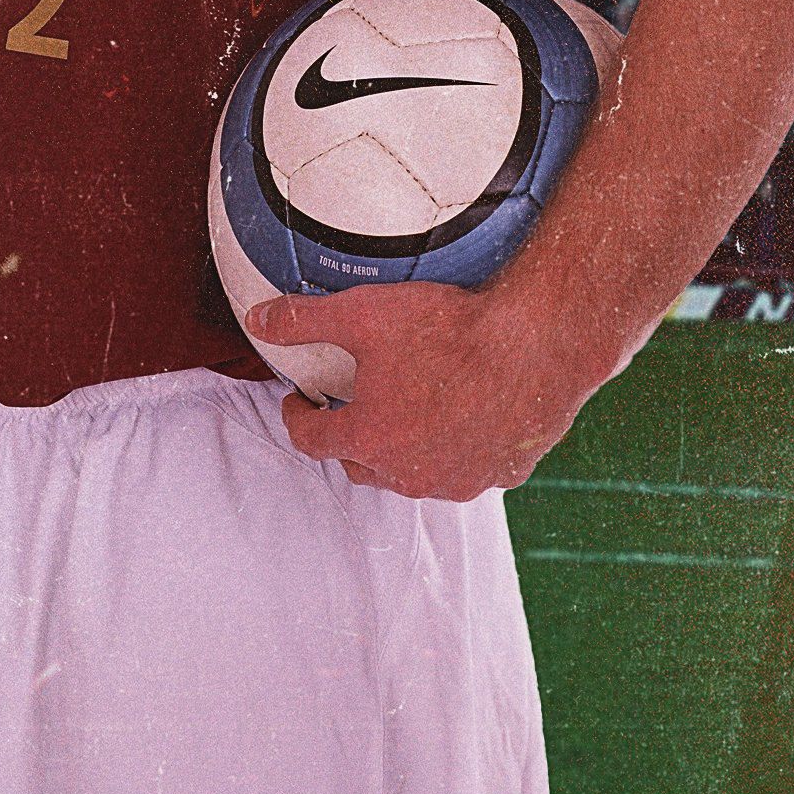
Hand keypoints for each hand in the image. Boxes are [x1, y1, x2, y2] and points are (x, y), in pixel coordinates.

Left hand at [246, 278, 596, 501]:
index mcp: (369, 438)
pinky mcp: (501, 474)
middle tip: (348, 406)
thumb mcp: (363, 314)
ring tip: (405, 412)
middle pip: (360, 464)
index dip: (297, 418)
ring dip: (401, 450)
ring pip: (413, 473)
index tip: (299, 401)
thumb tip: (257, 319)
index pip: (311, 440)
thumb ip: (304, 320)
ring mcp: (457, 480)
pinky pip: (466, 468)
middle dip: (346, 438)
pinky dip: (455, 450)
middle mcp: (408, 472)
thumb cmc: (449, 329)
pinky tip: (462, 416)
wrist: (536, 345)